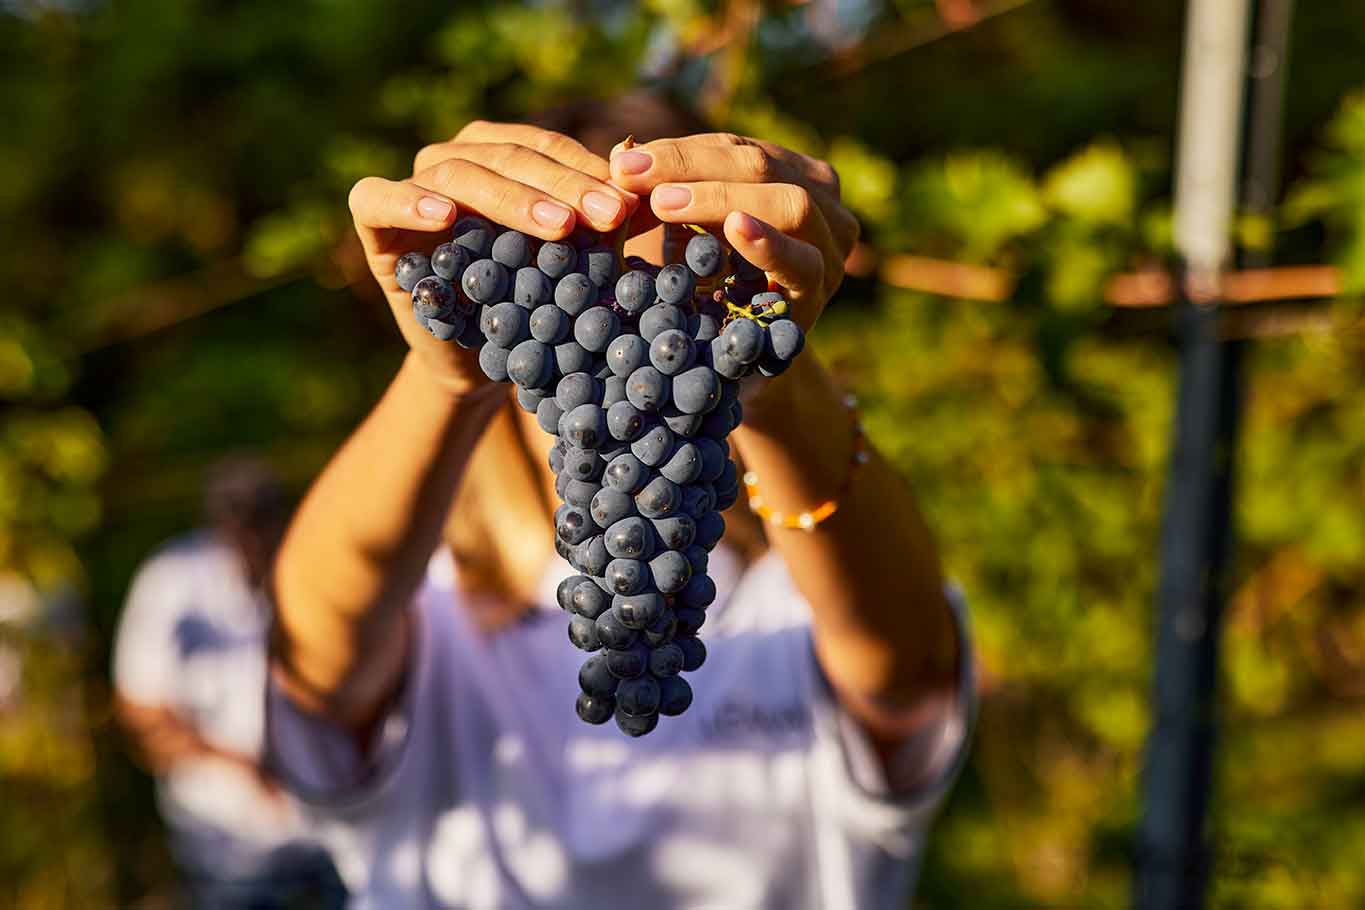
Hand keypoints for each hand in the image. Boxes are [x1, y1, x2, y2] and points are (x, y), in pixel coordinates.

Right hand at [348, 121, 638, 391]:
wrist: (479, 363)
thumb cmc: (532, 307)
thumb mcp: (574, 264)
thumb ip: (601, 224)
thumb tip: (647, 187)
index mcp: (503, 155)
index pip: (548, 148)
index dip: (588, 170)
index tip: (631, 202)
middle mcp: (455, 159)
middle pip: (510, 158)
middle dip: (563, 187)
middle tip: (607, 216)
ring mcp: (410, 183)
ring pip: (458, 173)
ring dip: (510, 198)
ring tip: (555, 226)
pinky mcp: (372, 218)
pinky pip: (378, 197)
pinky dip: (408, 201)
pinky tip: (444, 216)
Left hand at [608, 133, 859, 330]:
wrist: (732, 360)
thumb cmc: (706, 285)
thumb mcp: (686, 230)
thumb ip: (664, 191)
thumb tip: (621, 155)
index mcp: (793, 174)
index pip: (736, 149)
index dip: (679, 151)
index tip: (622, 162)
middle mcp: (824, 202)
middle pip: (760, 165)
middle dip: (692, 168)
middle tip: (632, 179)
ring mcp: (831, 246)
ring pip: (789, 202)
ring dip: (721, 198)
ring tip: (665, 203)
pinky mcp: (821, 291)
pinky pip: (802, 262)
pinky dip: (769, 244)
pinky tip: (736, 229)